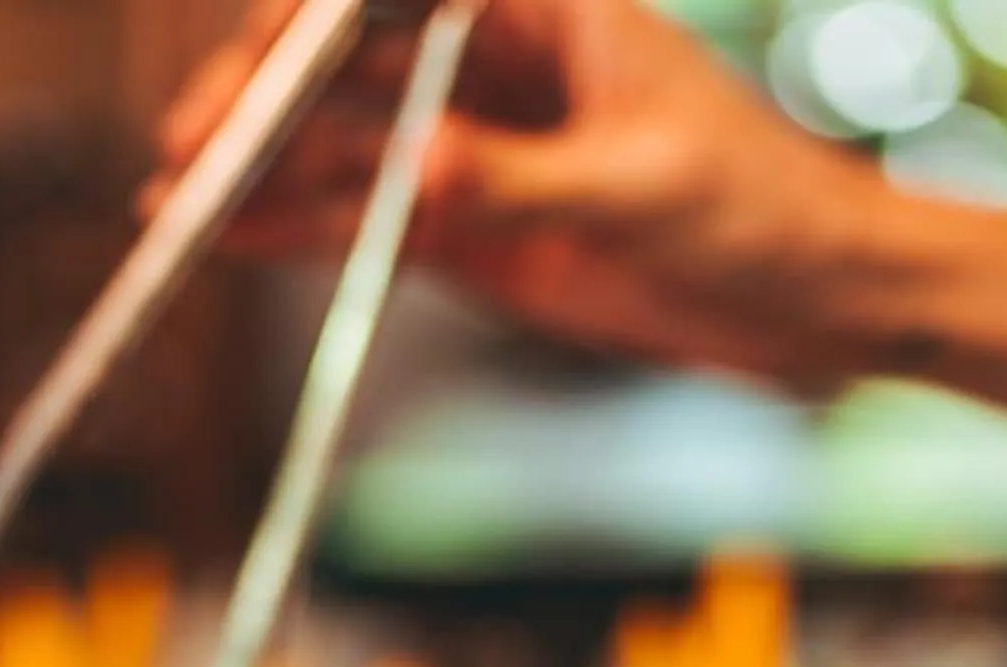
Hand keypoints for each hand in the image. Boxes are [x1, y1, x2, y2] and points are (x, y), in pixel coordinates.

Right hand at [148, 0, 889, 386]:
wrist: (825, 299)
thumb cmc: (764, 211)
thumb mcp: (637, 192)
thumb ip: (514, 182)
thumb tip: (409, 168)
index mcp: (546, 10)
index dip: (313, 21)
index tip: (256, 62)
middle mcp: (500, 66)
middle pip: (349, 63)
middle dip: (262, 101)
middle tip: (187, 153)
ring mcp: (484, 148)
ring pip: (346, 145)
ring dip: (265, 174)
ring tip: (181, 210)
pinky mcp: (481, 229)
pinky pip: (371, 220)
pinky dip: (305, 231)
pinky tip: (239, 241)